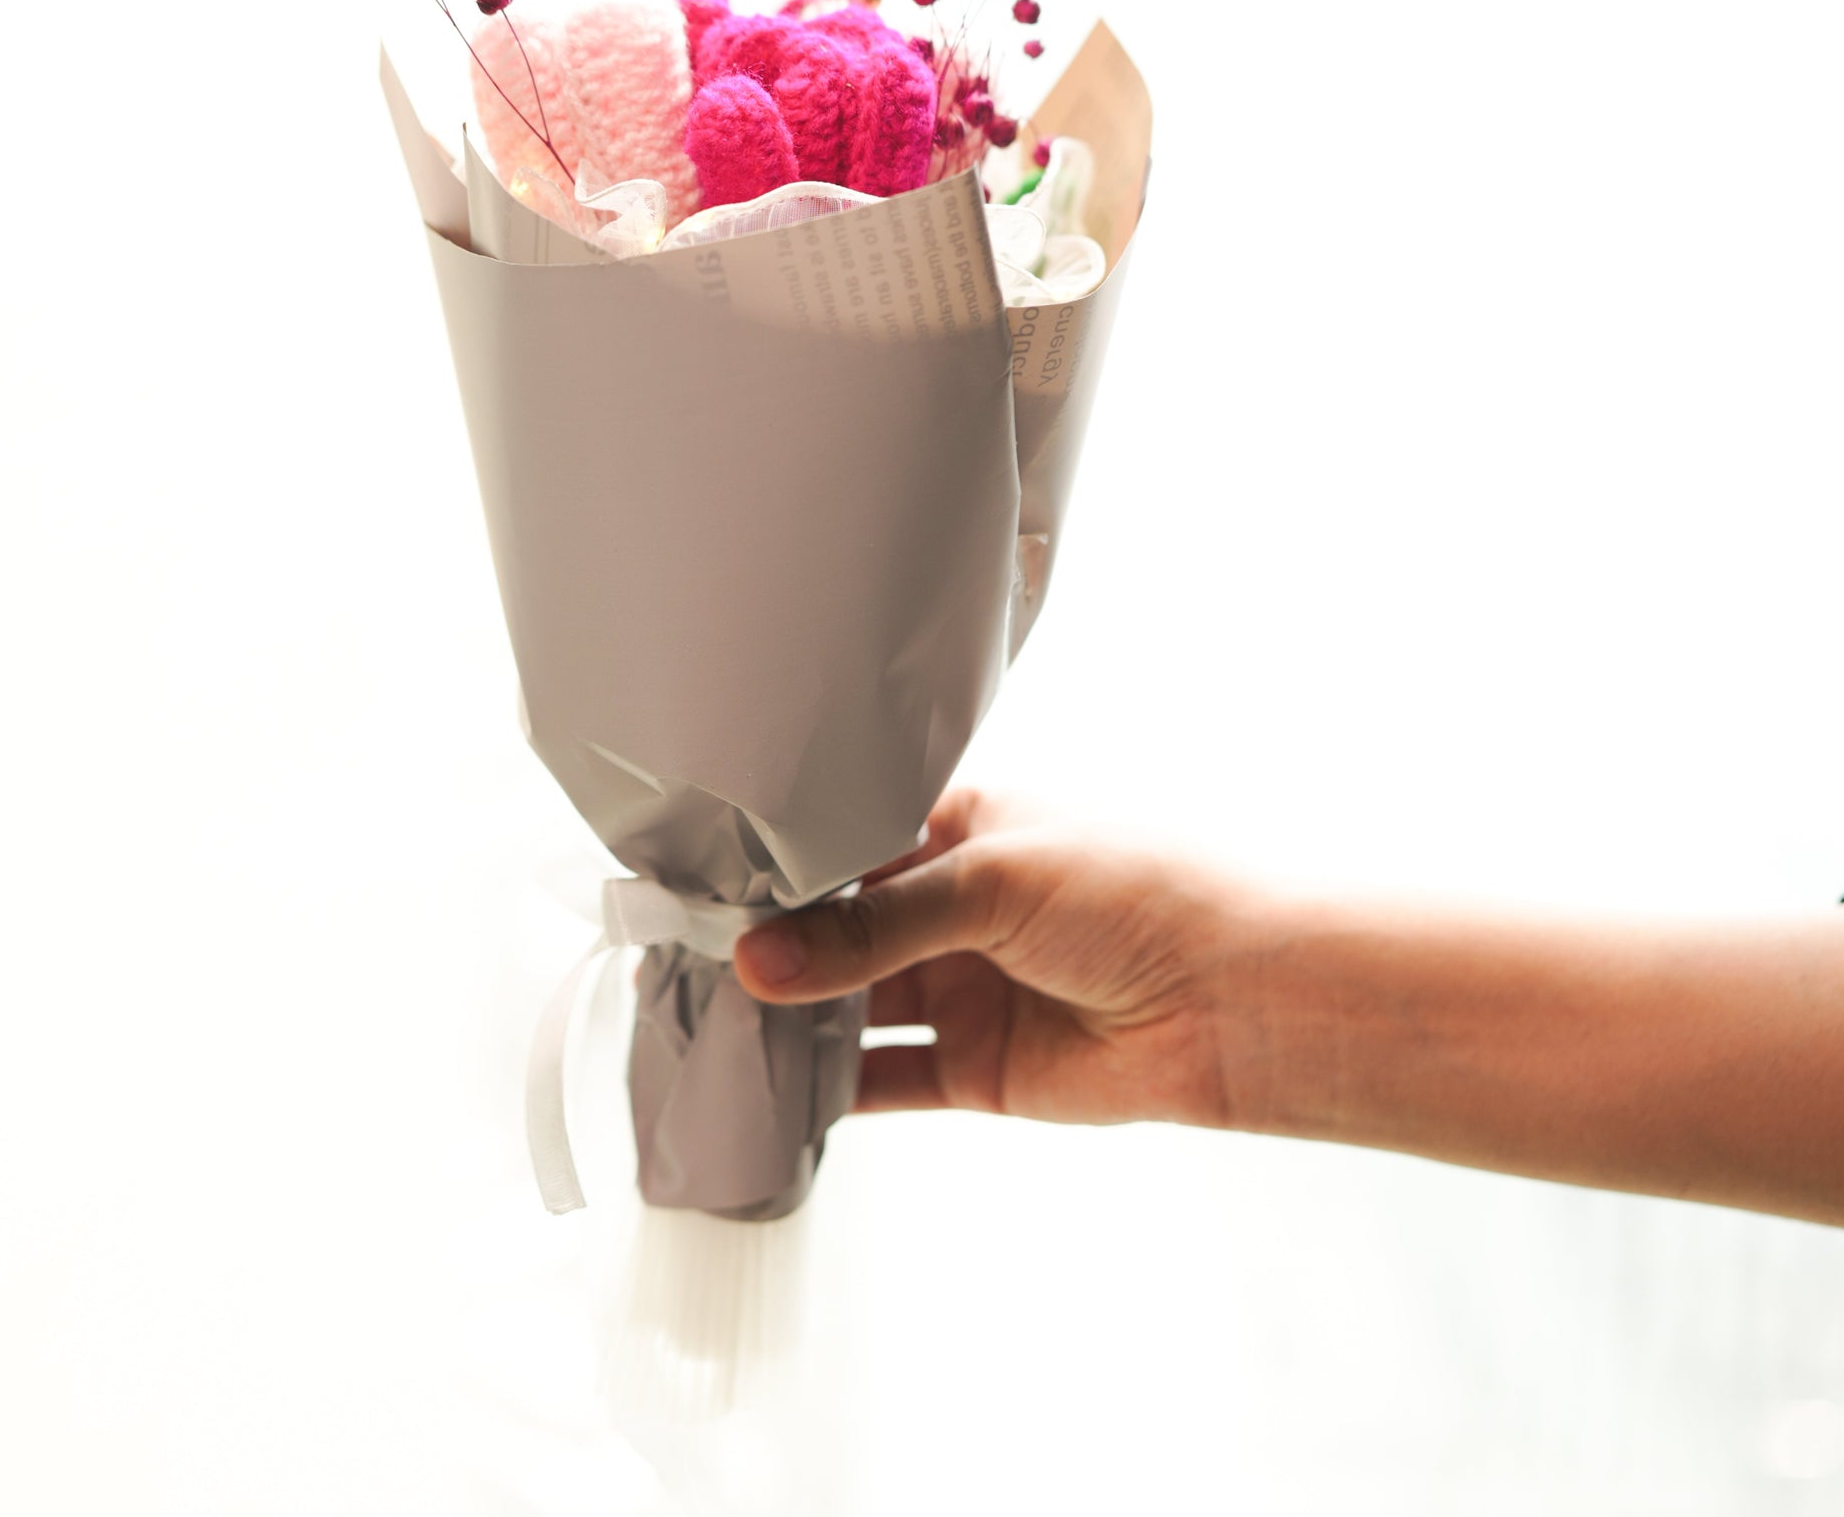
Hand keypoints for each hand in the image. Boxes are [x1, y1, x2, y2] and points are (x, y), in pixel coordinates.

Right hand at [733, 786, 1266, 1126]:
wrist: (1238, 998)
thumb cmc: (1137, 892)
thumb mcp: (993, 879)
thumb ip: (874, 926)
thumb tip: (762, 960)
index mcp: (959, 827)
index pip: (843, 842)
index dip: (777, 866)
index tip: (700, 888)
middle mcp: (951, 905)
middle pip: (836, 929)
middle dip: (770, 948)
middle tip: (683, 965)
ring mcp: (960, 986)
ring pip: (850, 1005)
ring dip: (790, 1019)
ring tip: (709, 1028)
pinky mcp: (974, 1065)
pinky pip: (884, 1080)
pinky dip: (831, 1092)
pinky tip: (773, 1093)